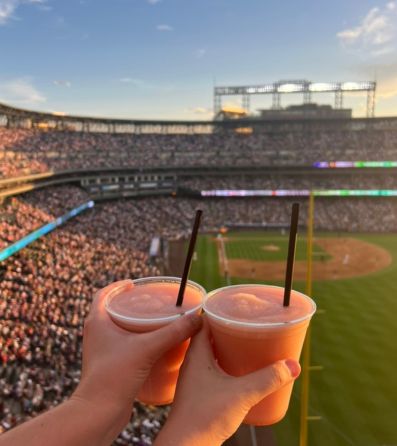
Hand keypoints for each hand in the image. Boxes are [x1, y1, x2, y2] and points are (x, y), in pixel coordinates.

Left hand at [73, 280, 201, 412]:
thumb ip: (173, 332)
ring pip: (118, 328)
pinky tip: (152, 347)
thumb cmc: (114, 376)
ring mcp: (102, 350)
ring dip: (134, 322)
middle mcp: (97, 334)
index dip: (118, 286)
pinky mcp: (109, 365)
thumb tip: (197, 319)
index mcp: (97, 322)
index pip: (103, 294)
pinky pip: (122, 345)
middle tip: (149, 302)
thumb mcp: (147, 348)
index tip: (134, 283)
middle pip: (112, 310)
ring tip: (154, 322)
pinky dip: (136, 340)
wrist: (98, 412)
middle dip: (130, 304)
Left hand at [156, 318, 299, 445]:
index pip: (204, 320)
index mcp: (196, 353)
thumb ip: (268, 379)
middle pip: (209, 335)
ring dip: (226, 347)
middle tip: (248, 324)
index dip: (219, 312)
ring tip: (246, 344)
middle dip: (227, 329)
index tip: (236, 307)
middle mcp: (192, 361)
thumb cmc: (204, 417)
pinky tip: (237, 370)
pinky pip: (211, 368)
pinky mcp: (198, 391)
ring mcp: (194, 377)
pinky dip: (224, 363)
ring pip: (210, 352)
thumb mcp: (242, 394)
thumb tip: (292, 365)